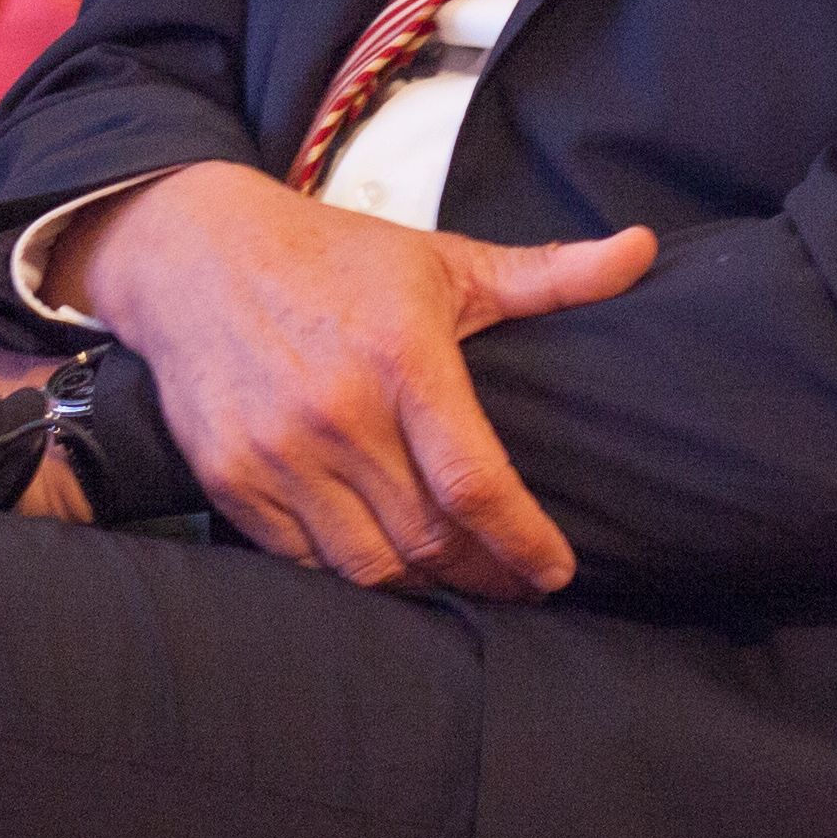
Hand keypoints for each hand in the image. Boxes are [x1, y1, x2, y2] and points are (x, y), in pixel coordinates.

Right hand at [45, 162, 656, 595]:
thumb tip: (643, 249)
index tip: (557, 571)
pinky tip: (386, 567)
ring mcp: (278, 452)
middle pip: (429, 538)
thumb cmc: (334, 257)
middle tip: (521, 586)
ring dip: (423, 588)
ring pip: (368, 565)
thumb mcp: (444, 259)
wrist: (193, 253)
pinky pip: (303, 561)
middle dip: (486, 576)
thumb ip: (548, 273)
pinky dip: (350, 576)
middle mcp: (338, 412)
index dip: (523, 542)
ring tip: (460, 582)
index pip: (475, 483)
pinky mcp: (231, 478)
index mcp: (402, 356)